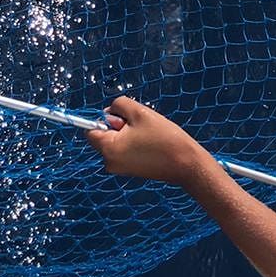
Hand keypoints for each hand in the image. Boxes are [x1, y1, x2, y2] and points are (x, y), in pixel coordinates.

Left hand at [84, 96, 211, 183]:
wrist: (186, 164)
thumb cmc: (163, 137)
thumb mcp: (139, 112)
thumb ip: (118, 105)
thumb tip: (108, 112)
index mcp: (108, 148)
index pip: (90, 130)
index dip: (104, 119)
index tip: (121, 117)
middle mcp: (109, 162)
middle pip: (103, 136)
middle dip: (117, 127)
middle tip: (139, 125)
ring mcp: (120, 169)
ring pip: (115, 143)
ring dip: (127, 135)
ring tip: (148, 135)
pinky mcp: (130, 171)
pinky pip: (124, 152)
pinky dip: (133, 144)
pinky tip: (150, 144)